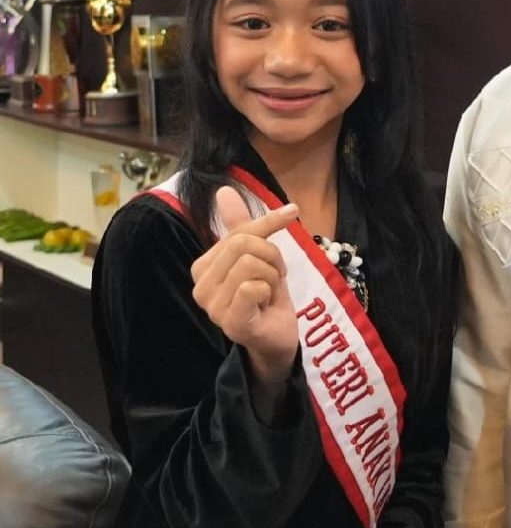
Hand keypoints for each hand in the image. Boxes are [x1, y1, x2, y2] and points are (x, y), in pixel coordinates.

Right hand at [190, 186, 299, 379]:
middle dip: (272, 256)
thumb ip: (242, 226)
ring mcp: (213, 306)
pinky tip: (265, 304)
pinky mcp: (230, 321)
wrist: (278, 337)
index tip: (292, 212)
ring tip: (270, 292)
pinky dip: (269, 291)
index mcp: (203, 267)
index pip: (238, 232)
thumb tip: (223, 190)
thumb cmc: (266, 297)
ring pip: (252, 264)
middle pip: (244, 244)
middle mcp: (200, 286)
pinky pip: (252, 287)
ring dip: (273, 276)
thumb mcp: (258, 256)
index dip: (269, 223)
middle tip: (276, 275)